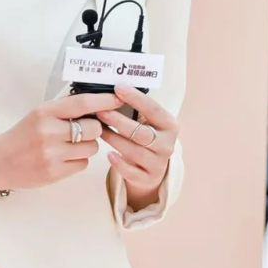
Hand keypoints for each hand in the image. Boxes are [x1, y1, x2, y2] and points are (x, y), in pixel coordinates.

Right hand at [0, 90, 125, 196]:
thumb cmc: (21, 136)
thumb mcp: (38, 114)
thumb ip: (64, 110)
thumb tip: (97, 105)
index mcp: (45, 112)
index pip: (83, 103)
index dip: (104, 101)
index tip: (118, 99)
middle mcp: (49, 131)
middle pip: (94, 128)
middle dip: (94, 129)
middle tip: (82, 131)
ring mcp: (52, 153)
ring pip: (92, 147)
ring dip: (87, 146)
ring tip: (69, 146)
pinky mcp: (55, 173)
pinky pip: (83, 164)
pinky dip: (78, 160)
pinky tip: (63, 158)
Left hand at [97, 86, 177, 210]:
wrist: (152, 168)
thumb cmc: (145, 137)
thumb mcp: (148, 122)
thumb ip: (136, 109)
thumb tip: (113, 90)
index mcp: (169, 125)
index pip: (154, 109)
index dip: (136, 98)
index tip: (118, 88)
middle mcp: (167, 145)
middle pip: (142, 133)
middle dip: (119, 121)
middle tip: (100, 111)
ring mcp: (159, 164)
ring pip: (134, 151)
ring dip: (114, 139)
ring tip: (98, 130)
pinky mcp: (148, 179)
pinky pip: (132, 172)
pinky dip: (119, 163)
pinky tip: (108, 154)